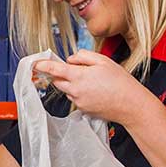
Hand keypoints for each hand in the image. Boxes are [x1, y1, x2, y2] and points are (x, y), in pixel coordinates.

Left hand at [32, 50, 156, 125]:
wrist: (131, 104)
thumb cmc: (120, 82)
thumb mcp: (103, 60)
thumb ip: (83, 56)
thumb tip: (70, 59)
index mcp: (78, 76)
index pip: (54, 69)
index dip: (42, 65)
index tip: (35, 63)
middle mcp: (75, 91)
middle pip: (57, 81)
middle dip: (60, 74)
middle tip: (75, 69)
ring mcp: (78, 102)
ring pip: (67, 90)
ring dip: (72, 84)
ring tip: (93, 81)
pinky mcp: (83, 110)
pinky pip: (76, 99)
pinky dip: (80, 93)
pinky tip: (95, 91)